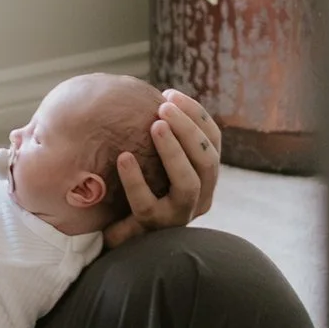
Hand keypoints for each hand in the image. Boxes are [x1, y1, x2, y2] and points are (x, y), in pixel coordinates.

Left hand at [104, 90, 223, 244]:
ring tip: (154, 126)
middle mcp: (200, 198)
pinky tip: (123, 157)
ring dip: (174, 151)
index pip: (213, 142)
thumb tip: (150, 94)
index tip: (170, 94)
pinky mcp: (155, 231)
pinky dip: (136, 180)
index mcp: (204, 177)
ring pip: (188, 183)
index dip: (197, 115)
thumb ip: (160, 135)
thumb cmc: (135, 187)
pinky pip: (147, 205)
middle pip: (207, 161)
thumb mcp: (155, 160)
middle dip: (189, 129)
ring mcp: (180, 216)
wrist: (116, 233)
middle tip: (163, 107)